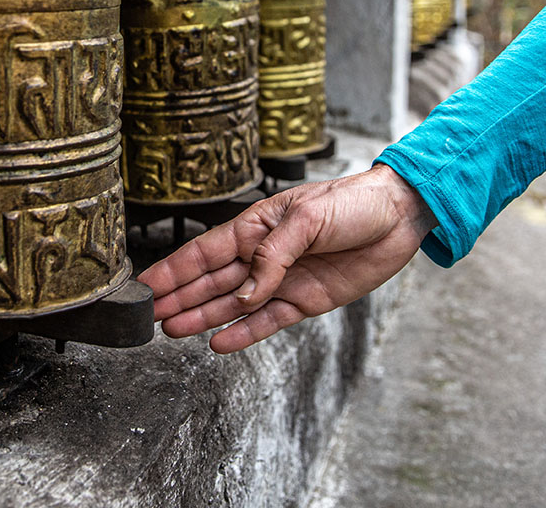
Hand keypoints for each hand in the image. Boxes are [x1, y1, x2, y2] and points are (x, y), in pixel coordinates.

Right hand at [139, 164, 437, 352]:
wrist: (398, 218)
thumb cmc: (352, 203)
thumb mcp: (308, 218)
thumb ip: (273, 256)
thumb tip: (246, 293)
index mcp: (256, 227)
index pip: (205, 251)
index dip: (174, 269)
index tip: (146, 285)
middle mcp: (264, 256)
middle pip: (212, 281)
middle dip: (180, 297)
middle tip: (150, 316)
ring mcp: (283, 281)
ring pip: (233, 305)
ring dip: (203, 316)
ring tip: (172, 329)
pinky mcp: (305, 301)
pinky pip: (267, 322)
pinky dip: (243, 333)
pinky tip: (219, 342)